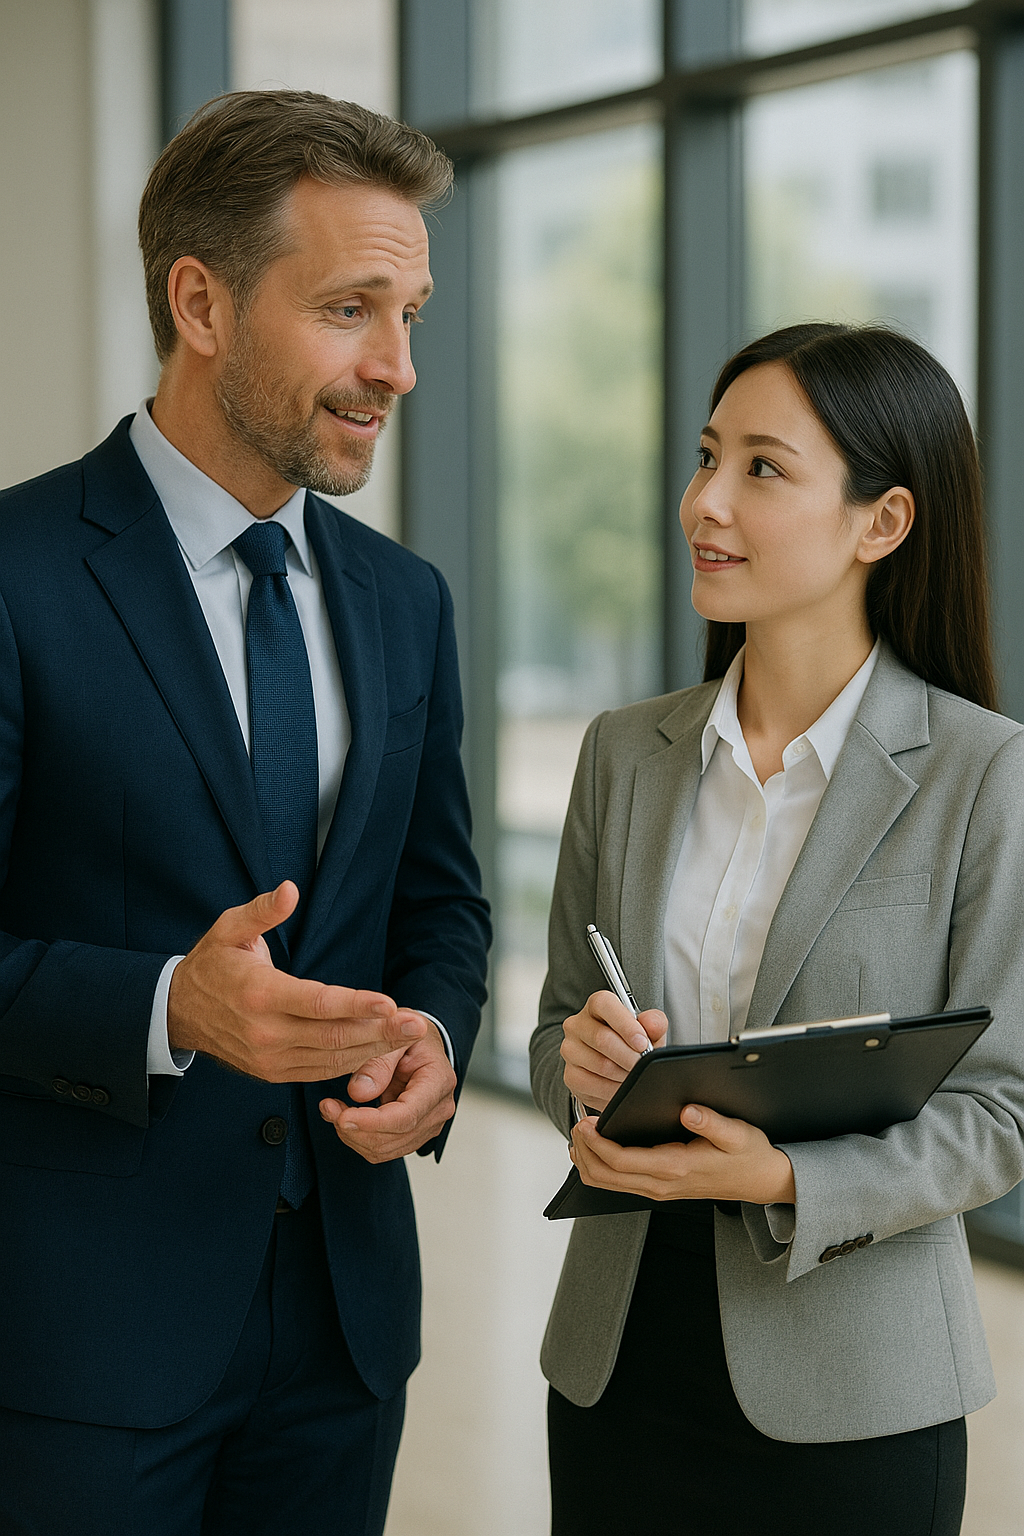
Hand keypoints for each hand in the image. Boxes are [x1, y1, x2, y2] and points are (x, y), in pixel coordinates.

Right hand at [167, 882, 426, 1081]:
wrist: (177, 1012)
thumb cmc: (211, 965)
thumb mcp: (228, 928)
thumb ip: (262, 911)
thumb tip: (290, 890)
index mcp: (259, 994)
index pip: (317, 1003)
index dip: (356, 1004)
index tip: (389, 1002)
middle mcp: (266, 1032)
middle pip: (333, 1036)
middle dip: (380, 1031)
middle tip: (416, 1024)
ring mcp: (269, 1058)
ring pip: (331, 1058)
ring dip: (373, 1050)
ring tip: (407, 1037)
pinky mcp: (272, 1072)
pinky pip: (319, 1071)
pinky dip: (350, 1064)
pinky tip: (377, 1052)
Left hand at [318, 1023, 456, 1162]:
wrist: (419, 1042)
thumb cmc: (408, 1034)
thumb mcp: (393, 1032)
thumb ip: (377, 1062)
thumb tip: (358, 1092)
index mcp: (438, 1081)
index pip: (406, 1115)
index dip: (372, 1122)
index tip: (342, 1118)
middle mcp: (439, 1108)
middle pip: (394, 1137)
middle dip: (355, 1129)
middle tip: (328, 1107)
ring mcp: (428, 1125)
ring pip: (385, 1149)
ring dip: (353, 1136)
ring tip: (332, 1109)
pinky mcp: (413, 1135)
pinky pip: (382, 1150)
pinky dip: (358, 1138)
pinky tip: (344, 1117)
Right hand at [560, 992, 667, 1111]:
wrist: (617, 1069)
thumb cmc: (631, 1044)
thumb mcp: (649, 1031)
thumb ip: (654, 1023)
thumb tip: (651, 1024)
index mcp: (597, 1006)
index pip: (604, 1005)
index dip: (625, 1025)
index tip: (642, 1043)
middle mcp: (577, 1024)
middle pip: (602, 1039)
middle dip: (630, 1056)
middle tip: (643, 1065)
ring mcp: (570, 1050)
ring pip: (600, 1064)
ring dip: (624, 1075)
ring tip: (635, 1076)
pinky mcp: (570, 1075)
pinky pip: (593, 1085)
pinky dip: (614, 1090)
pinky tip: (622, 1086)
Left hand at [570, 1103, 795, 1205]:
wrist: (761, 1181)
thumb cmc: (748, 1154)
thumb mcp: (738, 1133)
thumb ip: (713, 1122)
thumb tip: (687, 1110)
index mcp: (675, 1168)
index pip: (622, 1161)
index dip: (597, 1143)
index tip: (584, 1123)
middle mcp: (661, 1184)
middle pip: (606, 1176)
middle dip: (584, 1152)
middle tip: (575, 1125)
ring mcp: (658, 1190)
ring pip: (608, 1184)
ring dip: (587, 1162)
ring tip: (579, 1136)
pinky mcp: (658, 1188)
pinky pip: (619, 1184)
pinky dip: (599, 1169)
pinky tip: (594, 1151)